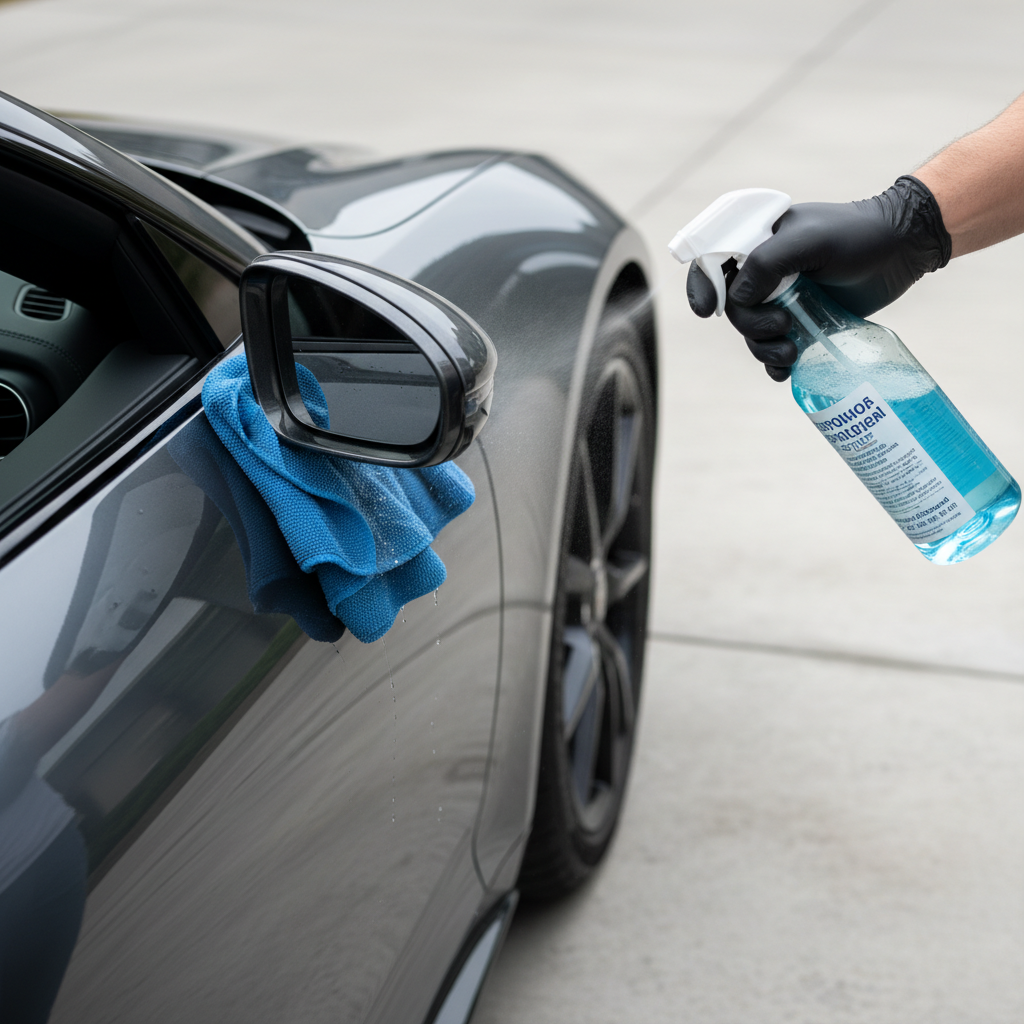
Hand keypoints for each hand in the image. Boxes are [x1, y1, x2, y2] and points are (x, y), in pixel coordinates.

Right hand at [687, 175, 950, 380]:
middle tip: (783, 325)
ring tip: (792, 350)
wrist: (901, 250)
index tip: (706, 311)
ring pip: (752, 335)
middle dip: (751, 326)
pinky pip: (775, 352)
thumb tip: (736, 299)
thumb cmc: (857, 235)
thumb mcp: (810, 240)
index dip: (701, 288)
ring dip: (764, 350)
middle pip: (733, 310)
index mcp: (757, 244)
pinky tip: (789, 368)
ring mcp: (782, 300)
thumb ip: (768, 263)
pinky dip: (776, 365)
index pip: (712, 264)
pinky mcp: (802, 324)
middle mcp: (764, 274)